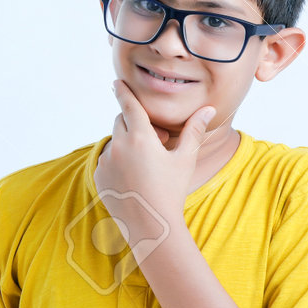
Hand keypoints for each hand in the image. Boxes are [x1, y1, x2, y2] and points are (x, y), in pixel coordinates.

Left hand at [94, 79, 215, 221]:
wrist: (152, 225)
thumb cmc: (172, 190)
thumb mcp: (184, 159)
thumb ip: (193, 130)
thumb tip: (208, 109)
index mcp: (140, 137)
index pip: (129, 106)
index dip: (123, 92)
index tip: (116, 83)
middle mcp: (119, 146)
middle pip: (121, 122)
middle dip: (134, 125)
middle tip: (155, 142)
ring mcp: (106, 162)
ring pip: (114, 142)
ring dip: (126, 145)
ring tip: (145, 166)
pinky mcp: (99, 177)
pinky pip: (106, 161)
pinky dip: (117, 163)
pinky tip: (133, 180)